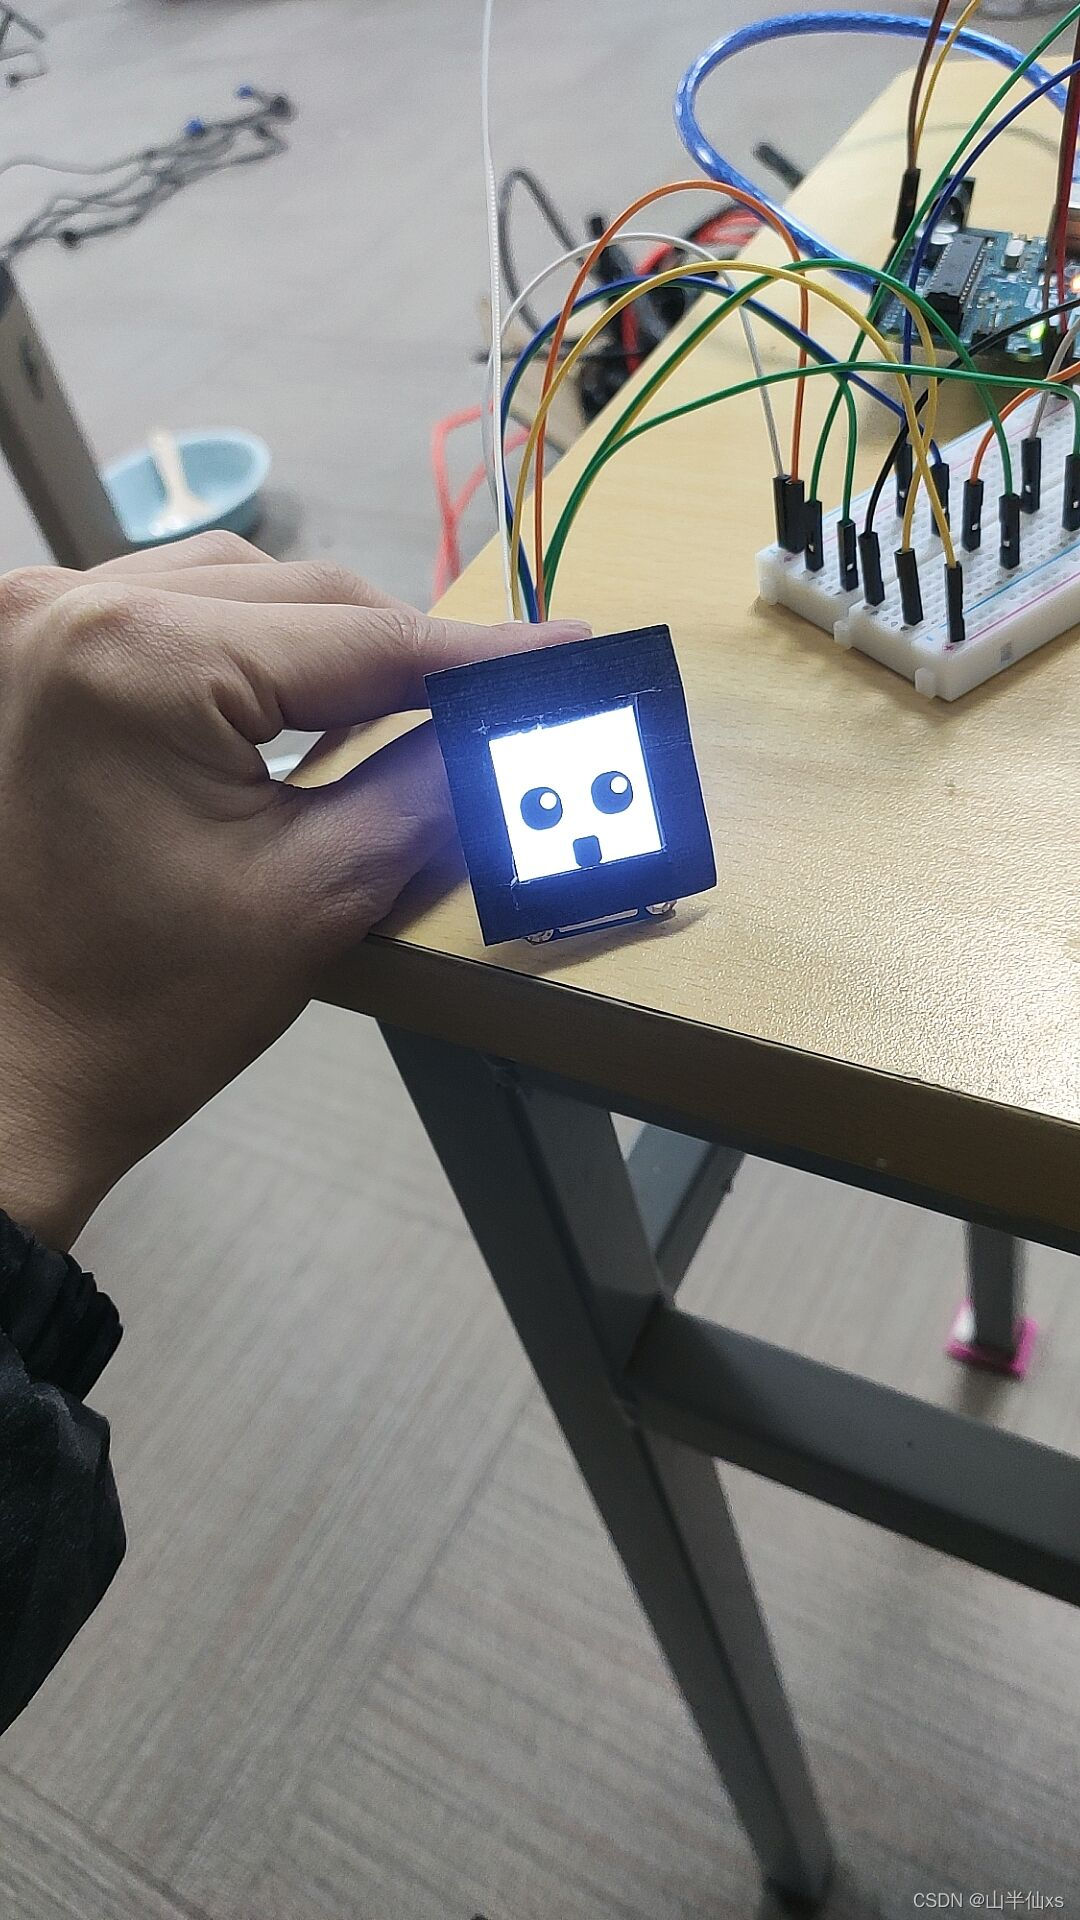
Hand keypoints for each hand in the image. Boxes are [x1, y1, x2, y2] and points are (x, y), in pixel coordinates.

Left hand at [0, 534, 586, 1247]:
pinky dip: (239, 646)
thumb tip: (518, 727)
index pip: (360, 637)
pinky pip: (162, 610)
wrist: (8, 1073)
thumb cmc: (137, 1012)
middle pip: (298, 596)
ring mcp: (25, 624)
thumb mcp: (316, 894)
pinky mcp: (17, 655)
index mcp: (141, 658)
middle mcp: (69, 607)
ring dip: (320, 642)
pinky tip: (287, 702)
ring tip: (395, 710)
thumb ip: (432, 788)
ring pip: (233, 588)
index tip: (567, 656)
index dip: (478, 656)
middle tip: (497, 701)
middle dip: (402, 654)